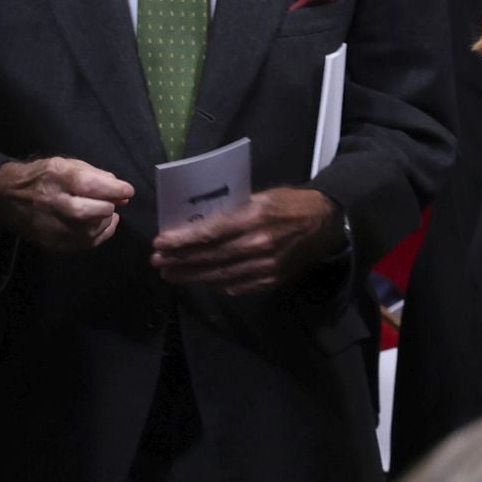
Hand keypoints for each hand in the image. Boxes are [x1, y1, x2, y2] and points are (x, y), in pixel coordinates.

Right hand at [0, 157, 131, 251]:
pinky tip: (102, 225)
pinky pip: (83, 244)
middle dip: (107, 207)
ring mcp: (50, 226)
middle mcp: (51, 203)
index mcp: (56, 178)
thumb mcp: (67, 165)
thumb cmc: (44, 176)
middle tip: (113, 202)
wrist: (9, 197)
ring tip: (106, 213)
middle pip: (86, 211)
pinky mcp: (52, 242)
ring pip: (87, 231)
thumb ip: (96, 175)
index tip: (128, 191)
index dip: (113, 189)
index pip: (87, 184)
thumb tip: (122, 190)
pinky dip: (99, 235)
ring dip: (105, 222)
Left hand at [152, 187, 345, 294]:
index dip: (182, 241)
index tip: (160, 243)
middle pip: (210, 257)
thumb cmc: (289, 203)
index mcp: (254, 217)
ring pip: (220, 276)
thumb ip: (233, 209)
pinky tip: (201, 281)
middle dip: (180, 261)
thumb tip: (198, 221)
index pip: (210, 233)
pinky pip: (238, 286)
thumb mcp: (261, 196)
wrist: (325, 222)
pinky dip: (217, 284)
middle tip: (157, 262)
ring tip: (171, 274)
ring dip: (192, 276)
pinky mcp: (271, 280)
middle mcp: (259, 244)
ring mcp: (266, 266)